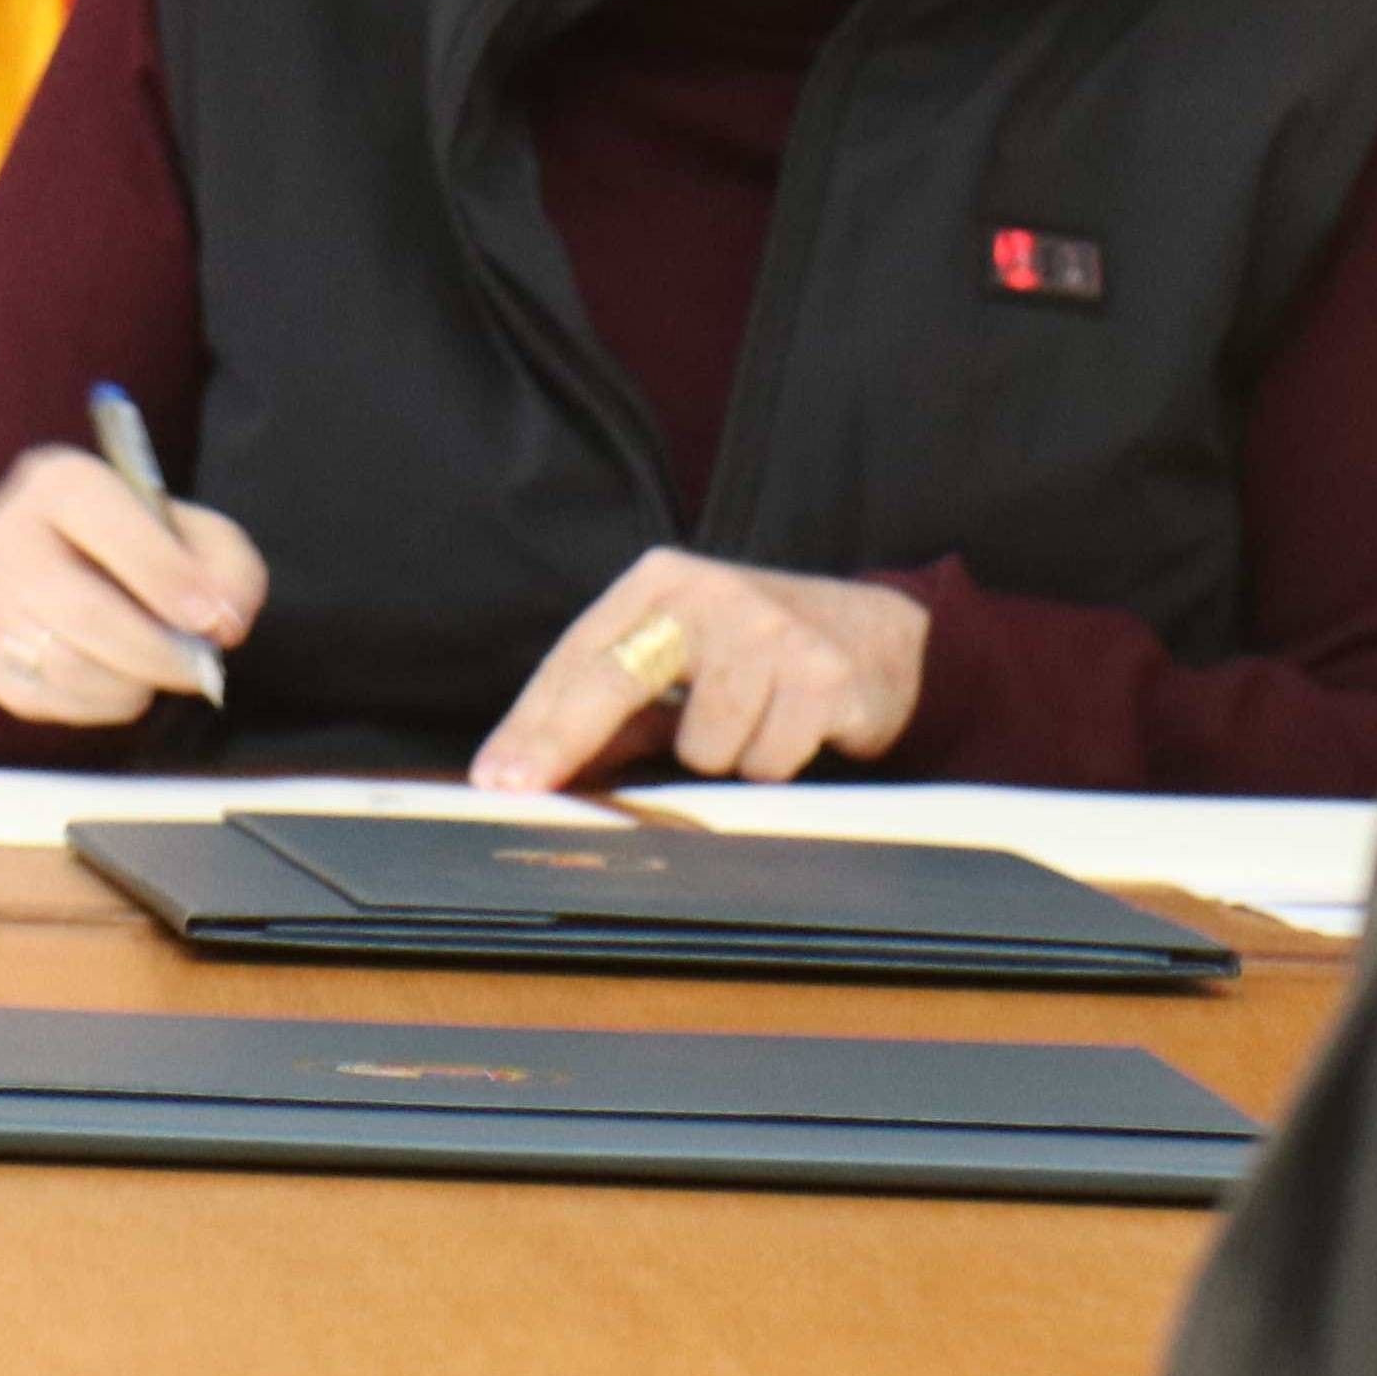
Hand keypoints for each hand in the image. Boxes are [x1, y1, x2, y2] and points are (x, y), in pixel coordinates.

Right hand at [0, 444, 264, 728]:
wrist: (91, 572)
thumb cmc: (151, 552)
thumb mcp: (203, 538)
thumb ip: (229, 569)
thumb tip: (221, 620)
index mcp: (56, 480)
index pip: (100, 519)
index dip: (162, 573)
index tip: (211, 617)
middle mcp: (3, 531)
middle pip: (79, 608)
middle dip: (154, 650)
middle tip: (199, 668)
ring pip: (64, 662)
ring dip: (131, 681)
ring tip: (158, 669)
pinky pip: (43, 699)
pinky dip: (99, 704)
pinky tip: (122, 682)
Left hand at [471, 552, 926, 793]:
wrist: (882, 635)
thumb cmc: (756, 657)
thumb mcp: (681, 664)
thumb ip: (616, 711)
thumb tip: (538, 770)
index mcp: (659, 584)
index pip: (578, 660)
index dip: (532, 726)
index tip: (494, 777)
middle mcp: (707, 593)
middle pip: (614, 681)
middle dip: (560, 746)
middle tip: (518, 791)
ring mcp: (766, 629)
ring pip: (704, 747)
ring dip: (723, 759)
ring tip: (753, 725)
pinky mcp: (821, 672)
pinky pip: (767, 762)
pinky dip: (775, 763)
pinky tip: (796, 727)